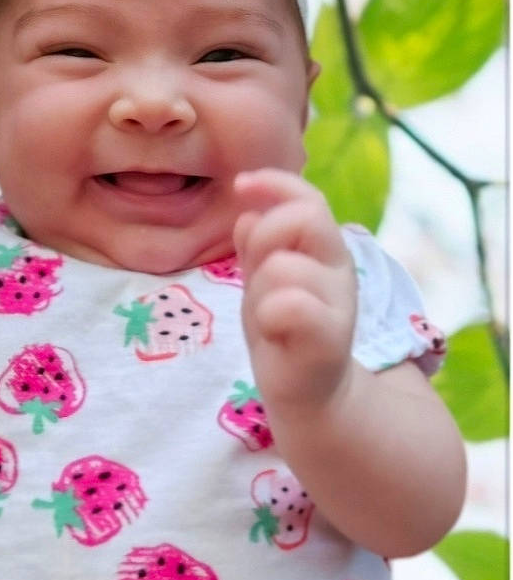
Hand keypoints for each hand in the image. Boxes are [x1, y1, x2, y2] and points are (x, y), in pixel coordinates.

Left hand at [232, 169, 356, 413]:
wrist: (309, 396)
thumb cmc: (282, 333)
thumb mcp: (262, 280)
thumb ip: (257, 244)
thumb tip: (247, 212)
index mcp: (324, 250)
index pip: (308, 197)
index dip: (274, 183)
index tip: (241, 186)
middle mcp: (339, 270)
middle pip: (306, 217)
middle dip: (265, 237)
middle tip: (257, 274)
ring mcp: (338, 305)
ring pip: (284, 265)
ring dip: (260, 288)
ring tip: (264, 315)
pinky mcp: (329, 340)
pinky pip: (290, 305)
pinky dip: (269, 313)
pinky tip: (271, 331)